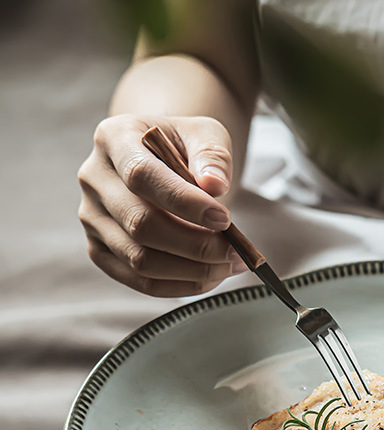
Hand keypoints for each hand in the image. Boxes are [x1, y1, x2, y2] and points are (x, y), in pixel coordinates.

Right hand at [78, 114, 246, 296]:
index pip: (141, 176)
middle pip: (141, 225)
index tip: (224, 220)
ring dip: (194, 270)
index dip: (185, 203)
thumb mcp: (207, 135)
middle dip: (197, 245)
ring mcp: (93, 219)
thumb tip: (214, 184)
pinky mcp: (101, 251)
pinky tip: (212, 276)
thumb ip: (213, 154)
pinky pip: (141, 281)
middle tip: (237, 251)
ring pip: (141, 260)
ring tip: (231, 263)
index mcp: (114, 138)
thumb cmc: (186, 149)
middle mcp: (94, 179)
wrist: (165, 162)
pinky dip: (182, 285)